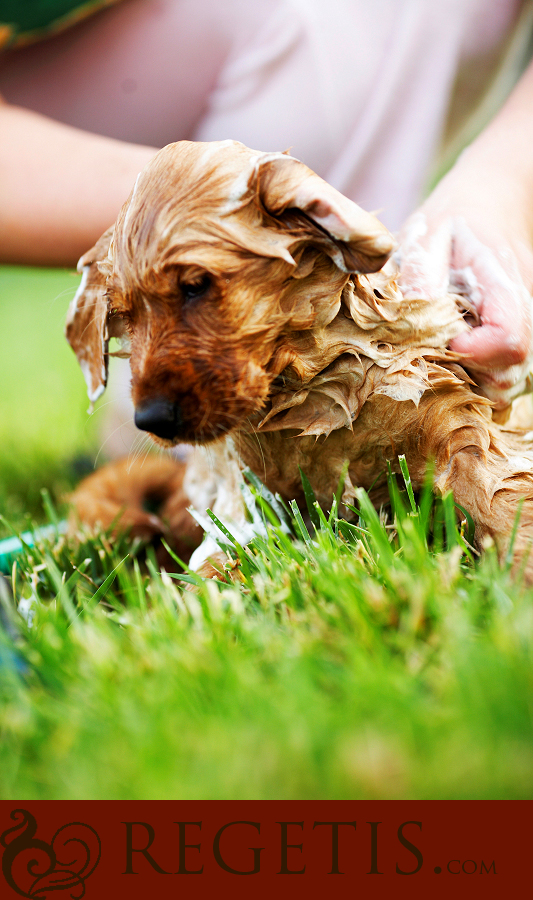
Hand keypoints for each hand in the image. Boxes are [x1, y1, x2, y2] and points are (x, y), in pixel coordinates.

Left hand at [397, 166, 532, 410]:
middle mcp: (523, 315)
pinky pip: (498, 378)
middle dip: (466, 377)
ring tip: (437, 354)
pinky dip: (472, 378)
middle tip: (430, 354)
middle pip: (507, 376)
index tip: (442, 338)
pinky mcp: (509, 341)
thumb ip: (420, 276)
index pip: (508, 341)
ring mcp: (521, 331)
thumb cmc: (454, 218)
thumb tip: (409, 320)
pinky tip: (446, 354)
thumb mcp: (429, 234)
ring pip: (504, 384)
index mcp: (505, 288)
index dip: (472, 352)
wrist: (488, 202)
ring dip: (468, 382)